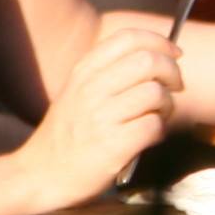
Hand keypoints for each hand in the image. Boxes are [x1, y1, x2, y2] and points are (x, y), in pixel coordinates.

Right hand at [14, 25, 182, 210]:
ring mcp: (100, 117)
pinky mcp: (112, 145)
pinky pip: (154, 126)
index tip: (175, 53)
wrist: (39, 176)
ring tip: (158, 117)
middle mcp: (90, 89)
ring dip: (167, 106)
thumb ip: (108, 73)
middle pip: (148, 61)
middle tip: (175, 88)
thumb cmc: (66, 135)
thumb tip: (158, 58)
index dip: (160, 42)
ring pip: (156, 93)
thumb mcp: (76, 92)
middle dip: (172, 73)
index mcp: (83, 72)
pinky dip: (160, 132)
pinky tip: (149, 137)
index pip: (129, 38)